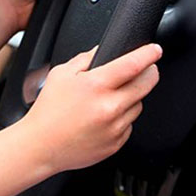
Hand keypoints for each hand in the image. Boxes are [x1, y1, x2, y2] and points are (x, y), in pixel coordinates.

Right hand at [24, 44, 160, 172]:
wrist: (41, 145)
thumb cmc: (47, 110)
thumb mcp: (59, 74)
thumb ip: (84, 59)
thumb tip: (103, 51)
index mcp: (95, 85)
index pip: (133, 64)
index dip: (148, 54)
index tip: (155, 50)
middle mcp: (109, 106)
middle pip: (146, 83)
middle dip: (149, 73)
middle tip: (144, 70)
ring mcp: (115, 126)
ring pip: (139, 105)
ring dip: (131, 98)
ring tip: (107, 100)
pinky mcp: (117, 142)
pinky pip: (129, 124)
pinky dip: (121, 119)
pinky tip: (101, 119)